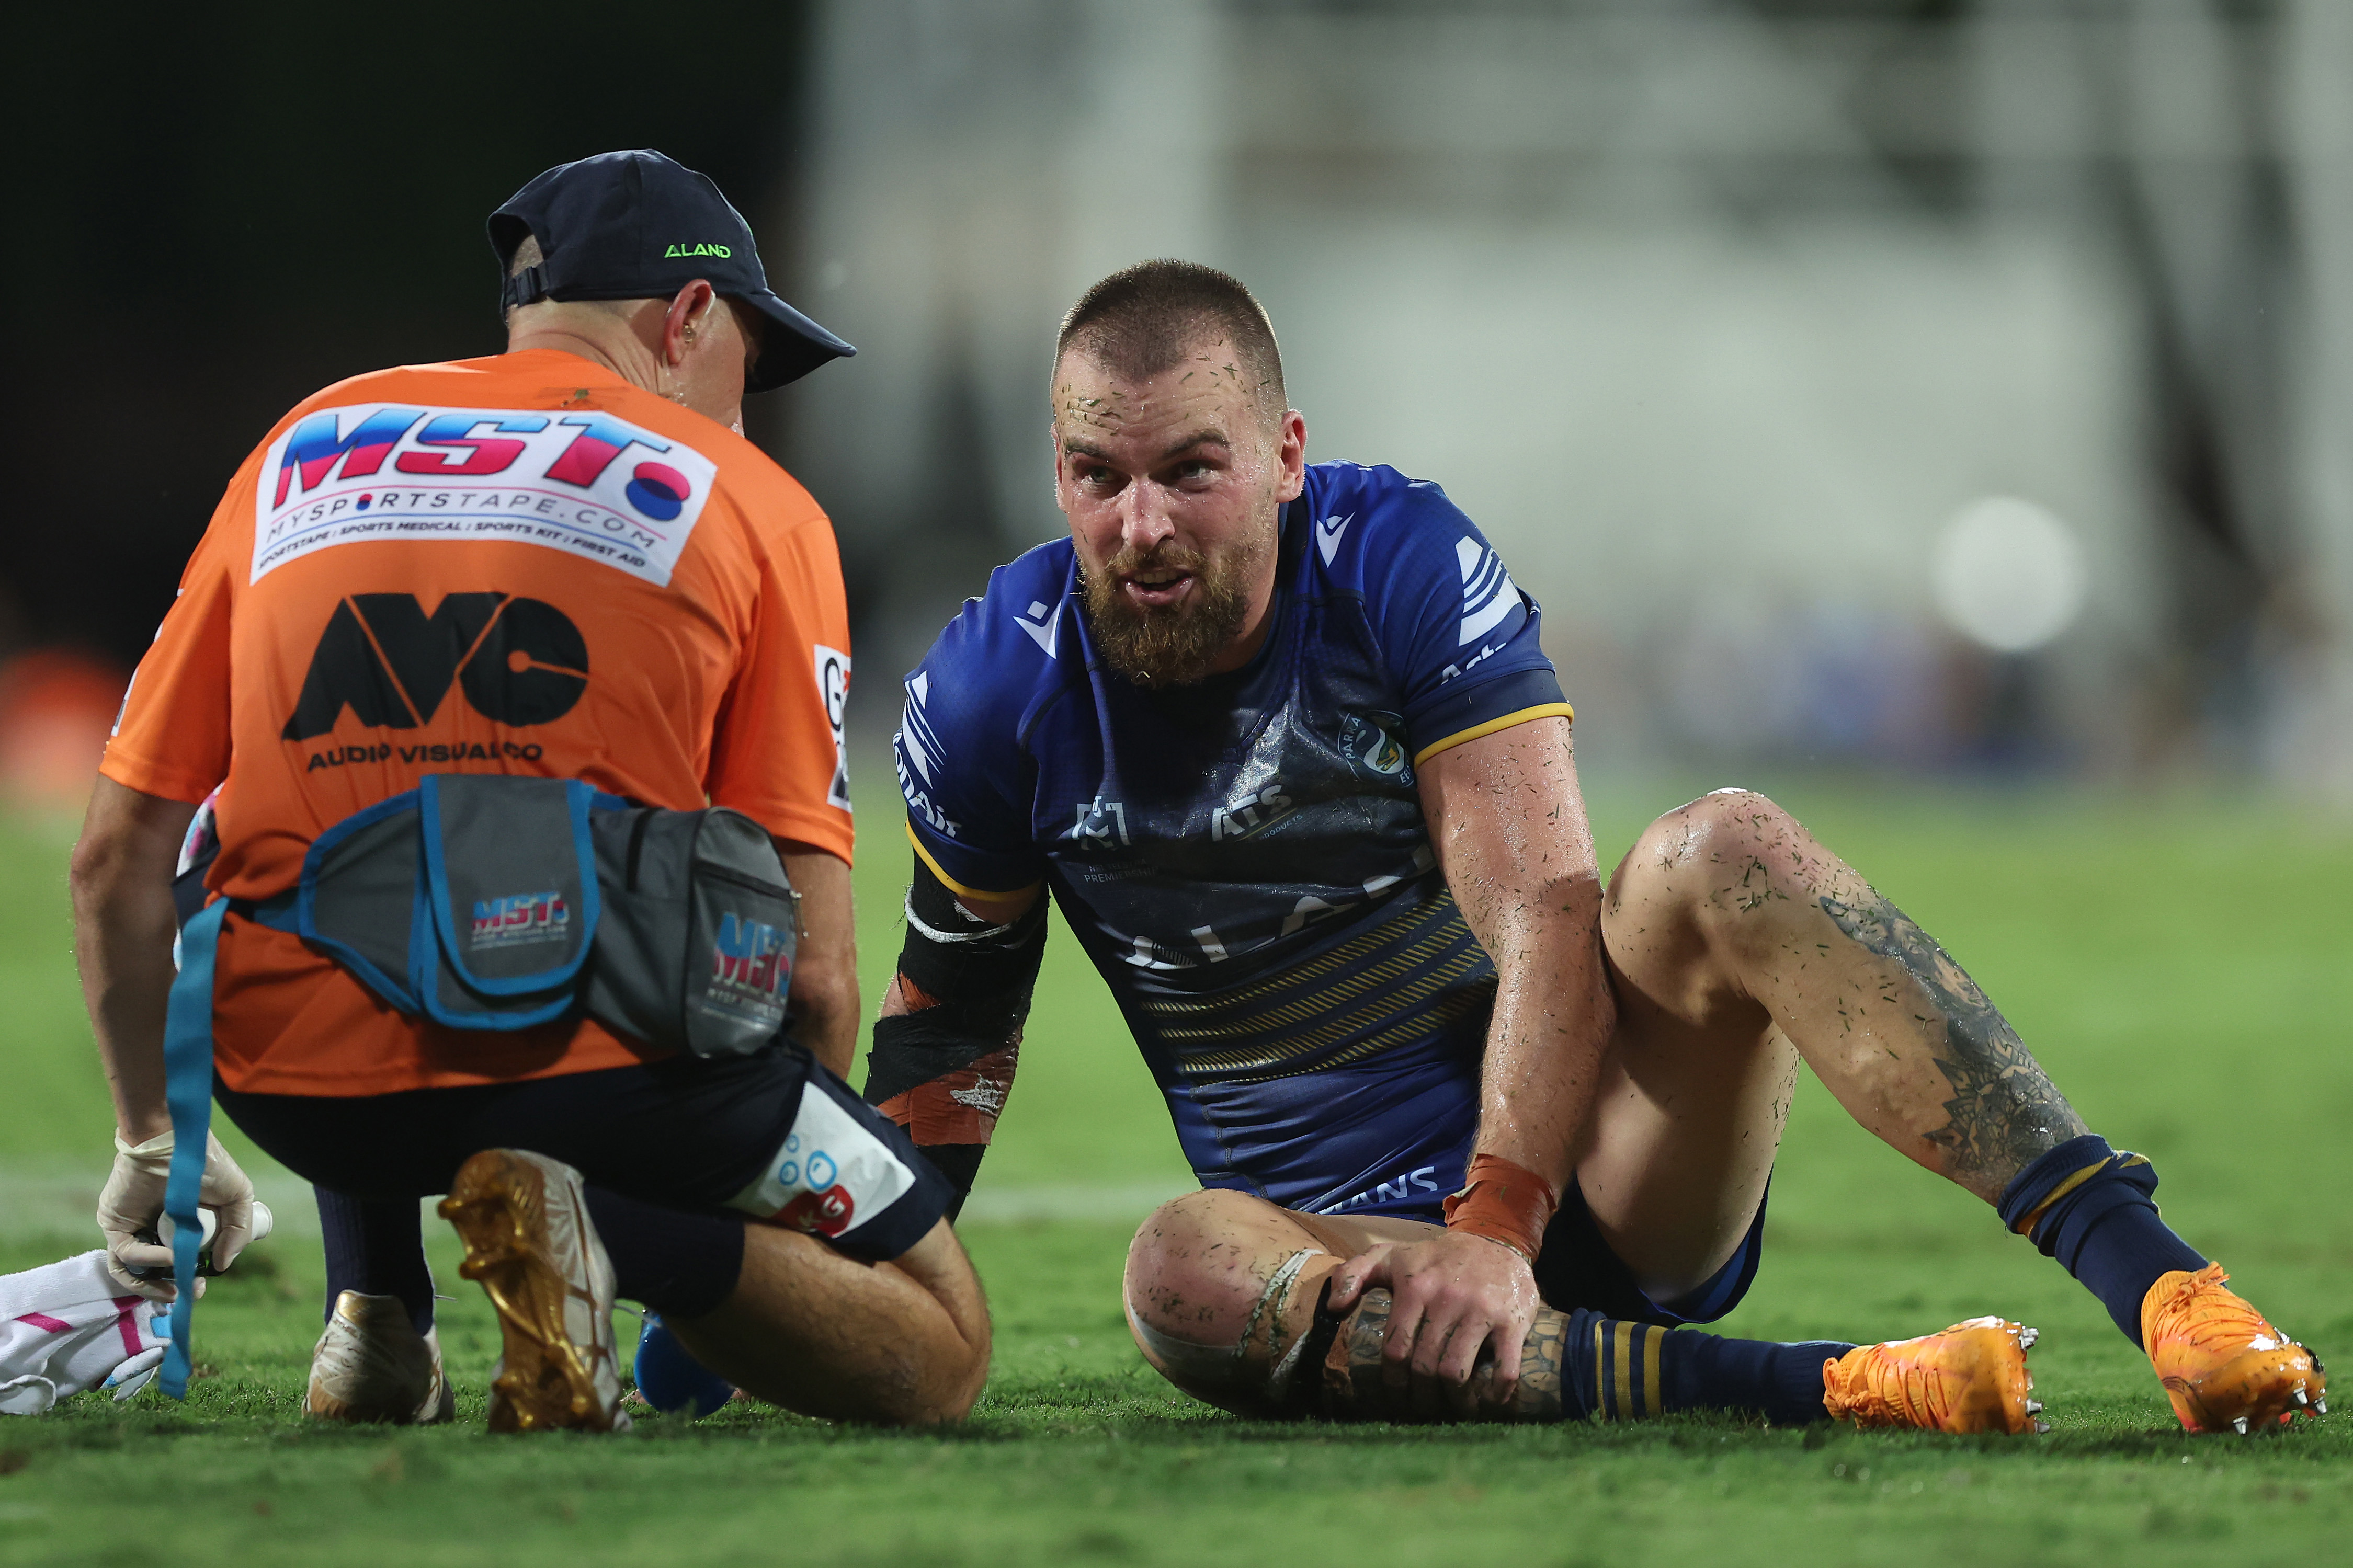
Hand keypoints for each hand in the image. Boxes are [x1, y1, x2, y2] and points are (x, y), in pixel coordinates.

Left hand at [97, 1129, 256, 1299]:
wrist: (173, 1141)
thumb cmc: (205, 1163)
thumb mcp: (236, 1197)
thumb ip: (237, 1231)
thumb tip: (222, 1265)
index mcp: (178, 1225)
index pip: (178, 1260)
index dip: (189, 1277)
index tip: (203, 1283)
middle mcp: (152, 1229)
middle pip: (152, 1272)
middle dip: (170, 1288)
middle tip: (190, 1292)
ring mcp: (131, 1228)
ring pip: (132, 1271)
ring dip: (152, 1286)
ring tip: (173, 1292)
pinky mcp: (114, 1225)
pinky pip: (125, 1254)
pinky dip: (148, 1260)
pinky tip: (170, 1256)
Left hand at [1325, 1229, 1541, 1418]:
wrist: (1494, 1241)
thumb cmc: (1435, 1258)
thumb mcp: (1389, 1255)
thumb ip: (1353, 1273)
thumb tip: (1333, 1307)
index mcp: (1414, 1287)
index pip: (1395, 1350)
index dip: (1393, 1382)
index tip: (1395, 1397)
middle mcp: (1447, 1299)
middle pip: (1424, 1367)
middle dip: (1420, 1397)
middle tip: (1423, 1408)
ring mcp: (1481, 1311)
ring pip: (1457, 1373)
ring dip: (1453, 1402)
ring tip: (1452, 1409)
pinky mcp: (1511, 1321)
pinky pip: (1505, 1369)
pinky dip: (1496, 1394)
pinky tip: (1489, 1402)